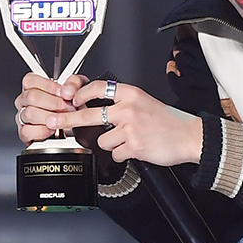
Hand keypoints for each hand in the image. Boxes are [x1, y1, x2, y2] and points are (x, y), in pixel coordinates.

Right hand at [15, 73, 88, 144]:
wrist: (76, 130)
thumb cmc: (71, 107)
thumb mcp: (77, 90)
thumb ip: (74, 83)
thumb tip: (67, 90)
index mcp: (33, 87)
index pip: (31, 80)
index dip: (49, 86)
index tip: (64, 93)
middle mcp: (25, 100)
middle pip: (31, 96)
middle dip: (54, 103)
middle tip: (68, 108)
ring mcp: (22, 117)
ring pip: (29, 113)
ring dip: (50, 117)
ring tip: (63, 120)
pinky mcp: (24, 133)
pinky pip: (27, 131)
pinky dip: (42, 131)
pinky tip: (52, 130)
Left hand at [45, 80, 202, 165]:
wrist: (189, 137)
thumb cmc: (170, 121)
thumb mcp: (145, 102)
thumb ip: (123, 103)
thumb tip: (97, 109)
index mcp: (131, 94)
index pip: (97, 88)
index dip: (80, 94)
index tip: (70, 99)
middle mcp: (128, 108)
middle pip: (87, 114)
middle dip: (66, 120)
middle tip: (53, 122)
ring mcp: (129, 127)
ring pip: (102, 140)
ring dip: (111, 144)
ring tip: (130, 141)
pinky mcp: (133, 146)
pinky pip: (115, 153)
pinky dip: (122, 154)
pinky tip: (136, 149)